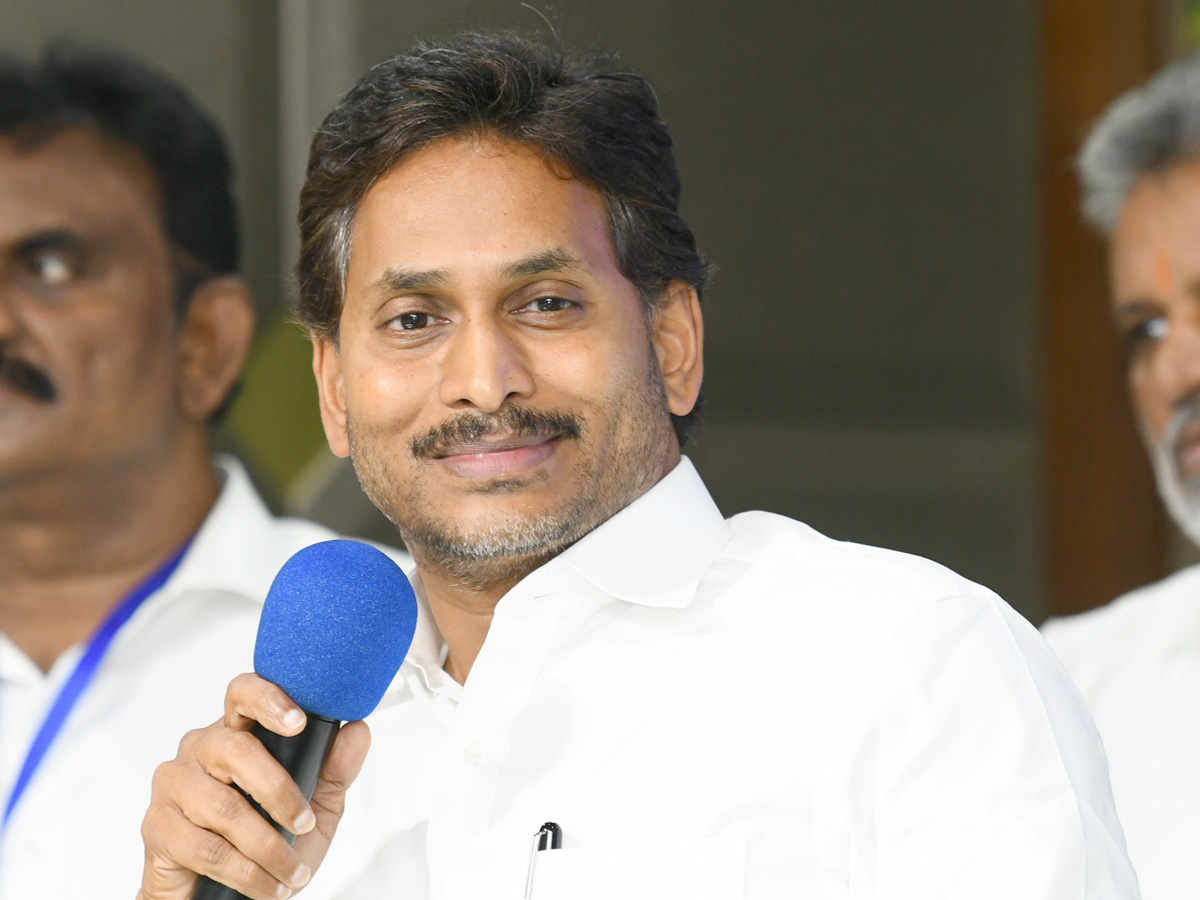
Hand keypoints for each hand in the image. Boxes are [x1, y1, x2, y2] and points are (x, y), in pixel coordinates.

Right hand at [137, 673, 370, 899]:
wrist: (222, 898)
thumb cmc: (267, 845)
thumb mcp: (314, 810)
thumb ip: (335, 771)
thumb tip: (359, 730)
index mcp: (237, 732)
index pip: (243, 693)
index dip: (268, 699)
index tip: (299, 722)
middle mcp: (200, 748)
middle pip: (235, 748)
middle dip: (277, 790)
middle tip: (304, 823)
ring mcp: (174, 783)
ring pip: (223, 806)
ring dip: (267, 847)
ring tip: (293, 872)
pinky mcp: (158, 825)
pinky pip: (206, 847)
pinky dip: (246, 872)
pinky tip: (267, 885)